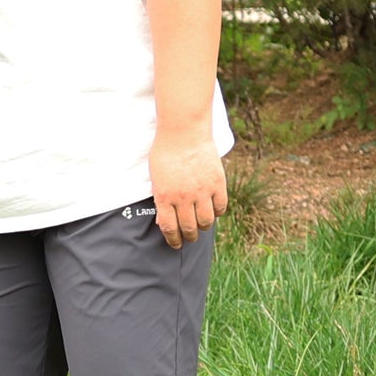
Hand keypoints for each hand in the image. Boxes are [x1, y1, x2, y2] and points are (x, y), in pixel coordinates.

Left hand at [149, 129, 227, 247]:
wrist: (183, 131)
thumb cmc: (165, 153)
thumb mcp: (156, 178)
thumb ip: (160, 199)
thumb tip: (164, 222)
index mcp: (164, 196)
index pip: (170, 228)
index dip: (174, 240)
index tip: (176, 244)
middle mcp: (183, 197)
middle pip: (189, 227)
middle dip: (189, 237)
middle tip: (189, 238)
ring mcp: (202, 191)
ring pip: (207, 221)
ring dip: (204, 227)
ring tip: (201, 226)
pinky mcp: (217, 183)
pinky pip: (220, 206)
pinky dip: (217, 212)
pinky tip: (213, 211)